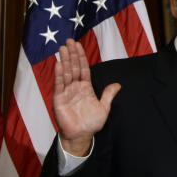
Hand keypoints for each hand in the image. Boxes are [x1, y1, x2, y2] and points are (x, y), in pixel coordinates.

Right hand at [53, 38, 120, 155]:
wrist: (82, 135)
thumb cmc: (92, 123)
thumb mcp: (104, 108)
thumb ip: (108, 95)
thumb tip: (118, 84)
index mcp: (86, 87)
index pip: (83, 69)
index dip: (81, 57)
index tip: (78, 45)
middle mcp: (75, 87)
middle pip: (73, 67)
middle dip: (72, 54)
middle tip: (69, 40)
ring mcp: (66, 92)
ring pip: (66, 73)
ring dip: (64, 60)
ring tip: (63, 48)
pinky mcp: (59, 99)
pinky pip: (59, 85)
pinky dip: (59, 74)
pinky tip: (59, 64)